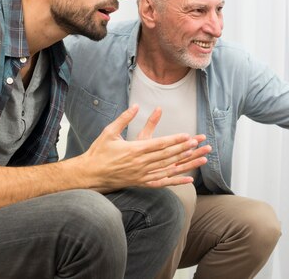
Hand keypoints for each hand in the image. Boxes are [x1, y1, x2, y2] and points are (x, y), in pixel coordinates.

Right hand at [81, 105, 209, 189]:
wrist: (90, 174)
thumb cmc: (99, 151)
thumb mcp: (109, 131)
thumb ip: (124, 119)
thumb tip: (136, 106)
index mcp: (134, 150)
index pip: (159, 144)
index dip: (175, 140)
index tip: (187, 135)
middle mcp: (140, 163)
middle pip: (167, 155)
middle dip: (184, 149)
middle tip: (198, 143)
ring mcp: (142, 174)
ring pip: (167, 168)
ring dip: (184, 162)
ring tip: (199, 157)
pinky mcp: (141, 182)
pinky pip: (162, 181)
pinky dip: (176, 180)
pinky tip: (188, 178)